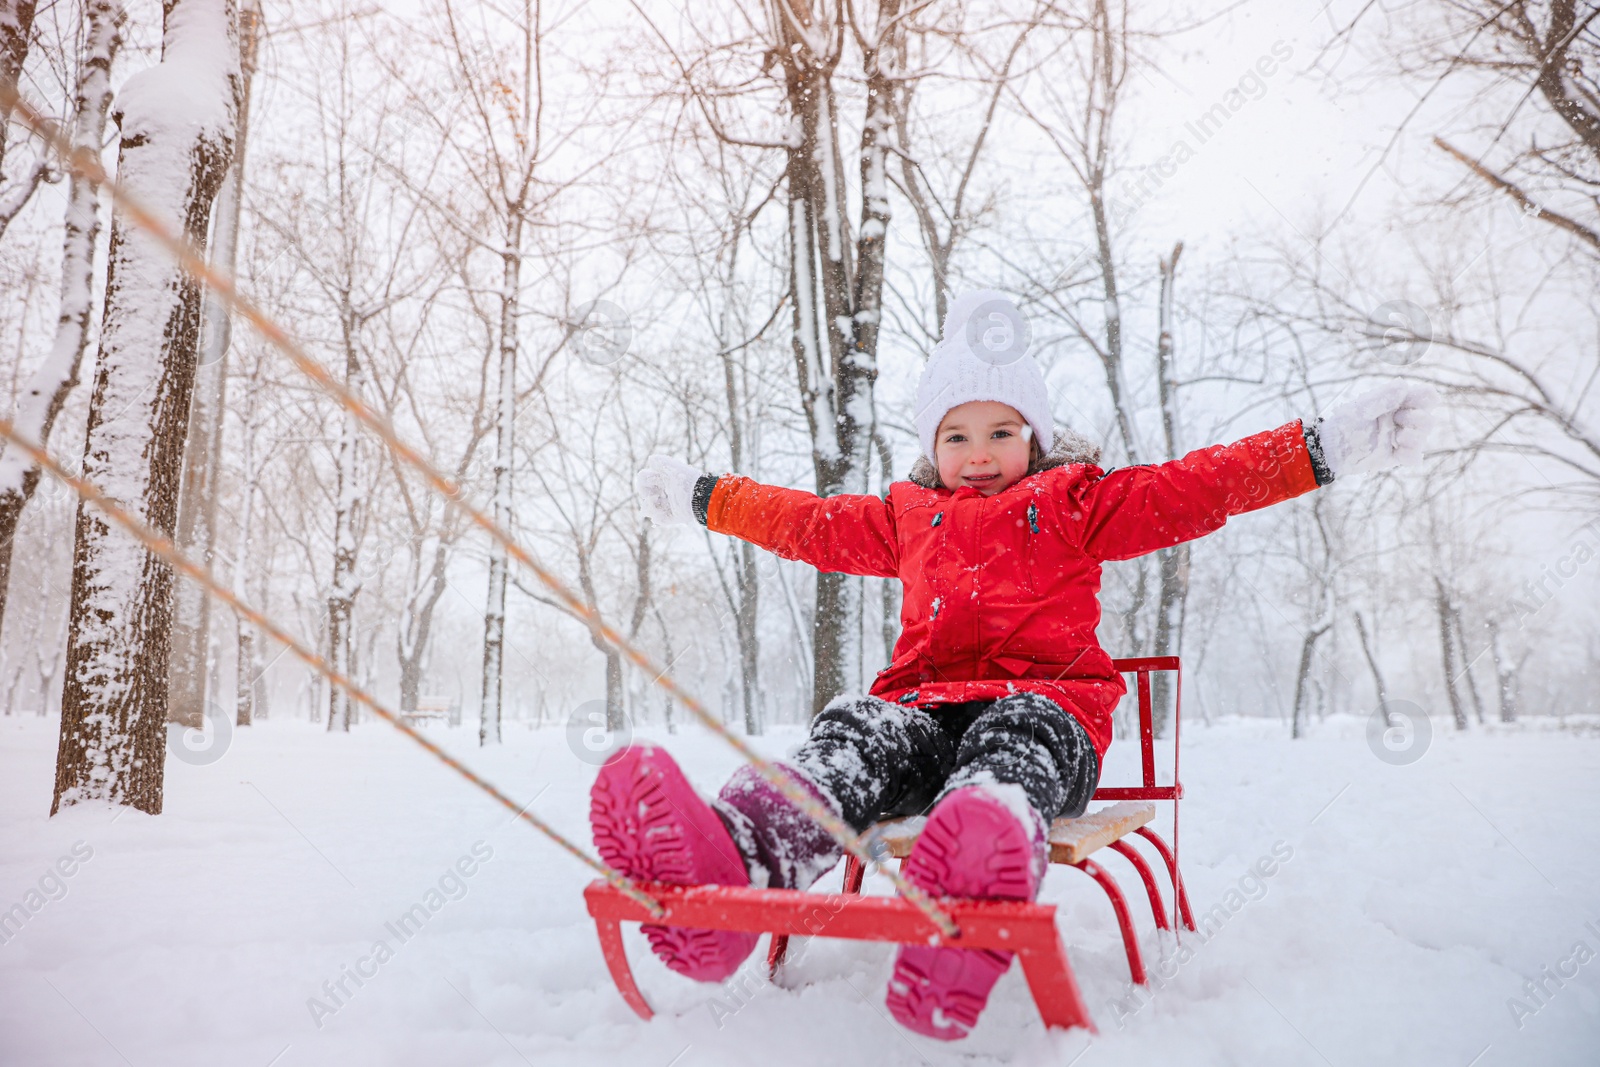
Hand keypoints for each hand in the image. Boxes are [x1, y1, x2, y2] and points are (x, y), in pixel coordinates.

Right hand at [634, 454, 703, 525]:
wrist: (699, 496)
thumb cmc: (686, 480)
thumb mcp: (673, 468)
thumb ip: (661, 462)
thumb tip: (651, 459)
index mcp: (664, 479)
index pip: (645, 480)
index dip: (643, 482)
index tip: (650, 481)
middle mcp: (665, 491)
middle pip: (645, 494)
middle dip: (645, 495)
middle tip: (653, 496)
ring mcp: (669, 504)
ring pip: (650, 508)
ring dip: (650, 508)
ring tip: (656, 507)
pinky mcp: (674, 516)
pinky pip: (660, 520)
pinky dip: (658, 518)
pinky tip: (659, 515)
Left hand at [1318, 381, 1440, 478]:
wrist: (1331, 448)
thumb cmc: (1344, 423)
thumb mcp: (1361, 408)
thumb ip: (1382, 398)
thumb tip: (1403, 385)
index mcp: (1395, 403)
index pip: (1424, 397)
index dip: (1426, 398)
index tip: (1417, 400)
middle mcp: (1401, 420)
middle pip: (1427, 418)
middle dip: (1417, 418)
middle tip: (1397, 419)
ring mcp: (1398, 438)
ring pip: (1422, 437)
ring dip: (1415, 437)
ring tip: (1397, 437)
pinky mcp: (1394, 455)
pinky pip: (1413, 457)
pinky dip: (1410, 455)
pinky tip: (1399, 452)